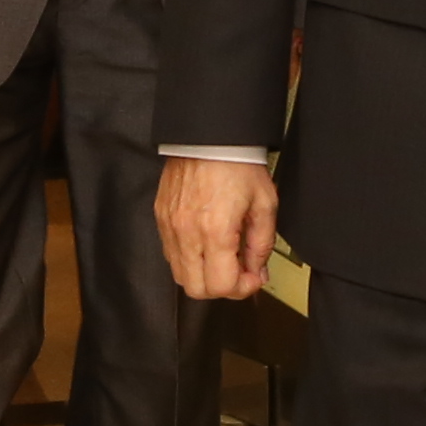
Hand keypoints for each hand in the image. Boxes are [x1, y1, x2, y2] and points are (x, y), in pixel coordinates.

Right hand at [158, 156, 279, 303]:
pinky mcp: (160, 217)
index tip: (253, 277)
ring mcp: (169, 226)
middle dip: (221, 288)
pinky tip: (205, 245)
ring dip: (203, 275)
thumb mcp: (265, 205)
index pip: (220, 286)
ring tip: (222, 257)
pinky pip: (170, 254)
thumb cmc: (238, 164)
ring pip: (180, 275)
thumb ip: (262, 244)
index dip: (242, 289)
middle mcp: (187, 233)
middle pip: (196, 289)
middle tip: (238, 272)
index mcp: (215, 230)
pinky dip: (189, 259)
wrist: (209, 136)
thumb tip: (256, 271)